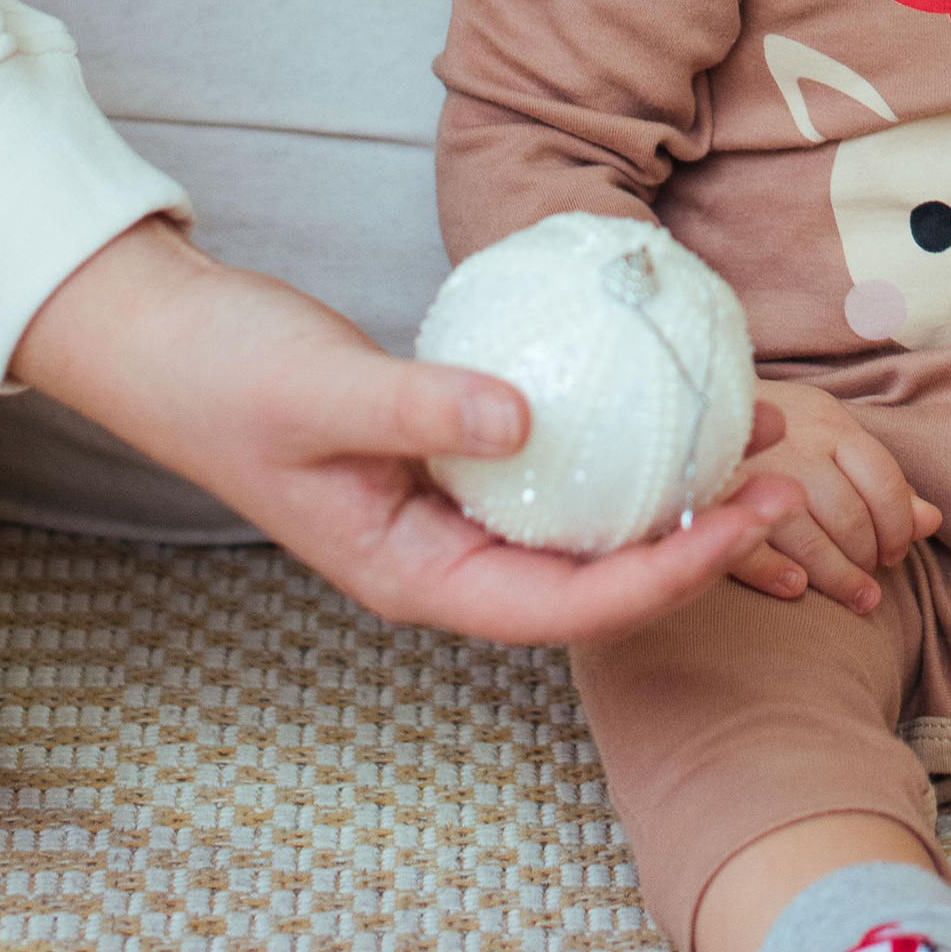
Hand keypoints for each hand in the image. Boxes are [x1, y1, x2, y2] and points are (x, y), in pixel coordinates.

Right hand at [12, 218, 803, 646]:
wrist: (164, 342)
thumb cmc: (227, 374)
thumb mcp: (322, 390)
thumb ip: (422, 405)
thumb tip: (525, 420)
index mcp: (414, 578)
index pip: (565, 609)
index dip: (664, 578)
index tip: (744, 523)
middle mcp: (444, 564)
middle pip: (596, 587)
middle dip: (696, 550)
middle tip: (785, 485)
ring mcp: (452, 519)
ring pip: (586, 533)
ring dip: (673, 501)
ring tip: (758, 443)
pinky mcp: (457, 466)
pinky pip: (562, 477)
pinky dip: (624, 451)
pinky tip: (676, 403)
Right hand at [726, 378, 940, 614]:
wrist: (693, 404)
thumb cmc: (775, 428)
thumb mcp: (830, 436)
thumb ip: (880, 479)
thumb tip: (931, 521)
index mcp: (828, 423)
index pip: (884, 479)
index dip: (899, 525)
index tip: (896, 553)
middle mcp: (793, 446)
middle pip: (849, 514)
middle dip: (868, 555)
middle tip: (871, 577)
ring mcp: (751, 474)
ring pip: (809, 538)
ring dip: (838, 576)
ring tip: (857, 599)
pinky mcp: (710, 503)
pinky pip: (747, 547)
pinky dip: (775, 572)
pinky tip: (796, 589)